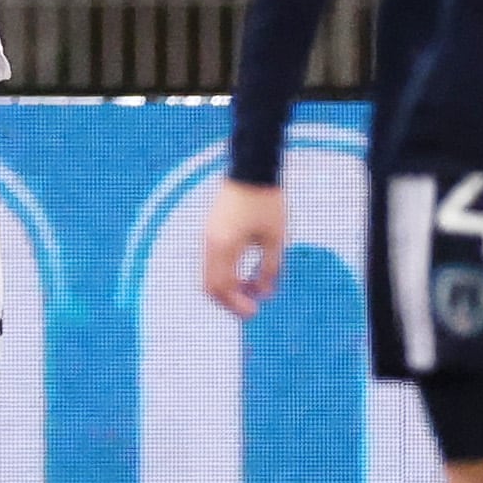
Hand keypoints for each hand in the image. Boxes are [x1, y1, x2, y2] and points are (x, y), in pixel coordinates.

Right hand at [199, 180, 287, 319]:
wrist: (251, 170)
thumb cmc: (266, 203)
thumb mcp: (276, 239)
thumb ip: (270, 269)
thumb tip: (265, 293)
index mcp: (225, 247)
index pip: (224, 288)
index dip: (238, 304)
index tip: (254, 312)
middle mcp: (210, 244)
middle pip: (209, 286)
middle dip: (228, 302)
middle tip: (249, 308)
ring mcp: (207, 237)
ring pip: (208, 275)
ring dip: (226, 288)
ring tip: (250, 289)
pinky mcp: (210, 230)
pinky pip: (210, 262)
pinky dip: (224, 274)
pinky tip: (243, 273)